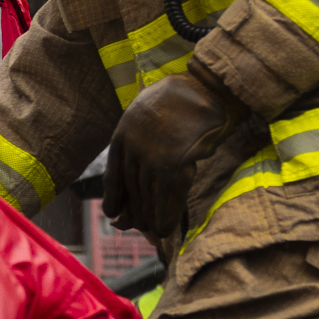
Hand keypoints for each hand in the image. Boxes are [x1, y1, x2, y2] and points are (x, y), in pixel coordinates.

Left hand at [108, 66, 243, 243]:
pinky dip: (166, 217)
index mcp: (123, 132)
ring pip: (147, 196)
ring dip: (149, 218)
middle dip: (134, 211)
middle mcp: (133, 146)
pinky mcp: (174, 164)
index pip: (113, 174)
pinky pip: (167, 198)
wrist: (207, 87)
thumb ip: (139, 132)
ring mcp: (153, 156)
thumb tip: (136, 163)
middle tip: (138, 227)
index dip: (113, 197)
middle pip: (131, 188)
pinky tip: (165, 230)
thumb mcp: (148, 109)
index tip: (112, 213)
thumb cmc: (182, 97)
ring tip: (152, 231)